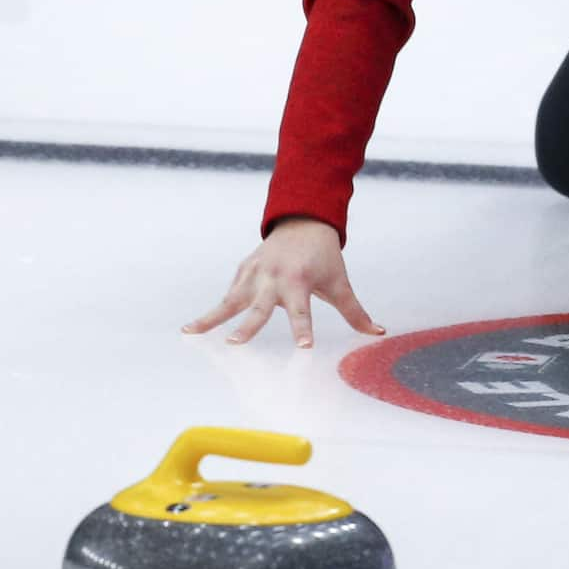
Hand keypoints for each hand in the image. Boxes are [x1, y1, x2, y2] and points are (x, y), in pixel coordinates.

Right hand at [183, 218, 384, 348]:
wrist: (303, 221)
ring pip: (231, 298)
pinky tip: (198, 326)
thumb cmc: (323, 256)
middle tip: (235, 343)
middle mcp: (274, 276)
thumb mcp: (339, 282)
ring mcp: (255, 272)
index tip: (304, 347)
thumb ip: (354, 312)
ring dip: (211, 315)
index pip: (302, 311)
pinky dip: (216, 308)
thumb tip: (378, 333)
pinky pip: (230, 292)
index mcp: (299, 280)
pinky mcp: (244, 269)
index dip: (303, 329)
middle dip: (247, 325)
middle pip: (259, 306)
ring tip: (190, 331)